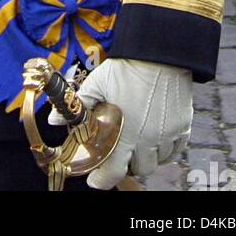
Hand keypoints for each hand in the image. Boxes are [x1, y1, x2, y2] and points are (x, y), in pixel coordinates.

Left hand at [56, 58, 192, 188]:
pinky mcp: (183, 127)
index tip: (94, 181)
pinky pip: (175, 151)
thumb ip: (77, 106)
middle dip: (126, 164)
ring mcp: (168, 135)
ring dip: (145, 157)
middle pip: (138, 169)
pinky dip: (164, 150)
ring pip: (157, 161)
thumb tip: (53, 121)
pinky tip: (154, 137)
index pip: (115, 170)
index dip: (103, 180)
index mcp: (126, 132)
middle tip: (117, 152)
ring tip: (135, 142)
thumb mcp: (97, 84)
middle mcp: (149, 139)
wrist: (159, 54)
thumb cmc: (126, 69)